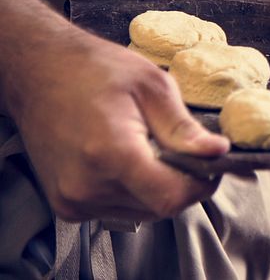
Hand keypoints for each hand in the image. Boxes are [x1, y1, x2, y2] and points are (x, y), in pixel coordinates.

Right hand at [10, 32, 228, 221]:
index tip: (212, 167)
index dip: (201, 185)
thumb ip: (184, 127)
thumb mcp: (152, 86)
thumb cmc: (94, 70)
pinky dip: (134, 192)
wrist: (40, 72)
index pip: (171, 197)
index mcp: (112, 153)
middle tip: (186, 152)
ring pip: (141, 212)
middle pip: (159, 207)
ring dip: (158, 189)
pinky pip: (116, 210)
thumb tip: (217, 151)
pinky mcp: (67, 205)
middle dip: (182, 183)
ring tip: (154, 151)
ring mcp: (73, 199)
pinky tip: (131, 161)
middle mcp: (87, 185)